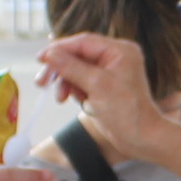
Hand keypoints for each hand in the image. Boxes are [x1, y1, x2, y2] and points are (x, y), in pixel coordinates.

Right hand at [37, 34, 171, 162]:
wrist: (140, 138)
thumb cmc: (126, 111)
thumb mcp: (96, 85)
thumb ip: (71, 67)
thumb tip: (49, 53)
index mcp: (119, 50)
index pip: (83, 42)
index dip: (59, 48)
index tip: (40, 58)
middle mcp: (115, 57)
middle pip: (77, 55)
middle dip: (60, 69)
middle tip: (41, 82)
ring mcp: (109, 72)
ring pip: (76, 69)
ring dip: (66, 82)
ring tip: (61, 98)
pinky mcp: (103, 87)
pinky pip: (81, 81)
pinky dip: (74, 90)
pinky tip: (75, 100)